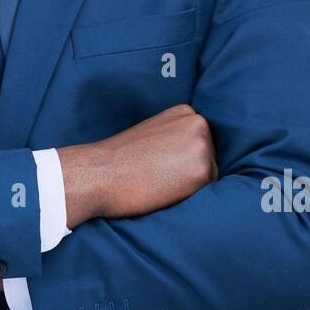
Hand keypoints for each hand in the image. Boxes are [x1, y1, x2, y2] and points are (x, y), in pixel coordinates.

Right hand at [58, 103, 216, 224]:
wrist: (99, 173)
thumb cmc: (120, 158)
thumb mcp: (153, 133)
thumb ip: (176, 136)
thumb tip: (192, 154)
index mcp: (186, 112)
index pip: (200, 144)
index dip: (180, 160)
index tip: (159, 162)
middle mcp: (199, 124)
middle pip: (209, 158)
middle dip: (190, 171)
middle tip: (157, 174)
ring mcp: (203, 147)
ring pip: (209, 176)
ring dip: (190, 185)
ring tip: (160, 181)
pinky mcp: (203, 172)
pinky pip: (206, 193)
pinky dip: (188, 198)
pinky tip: (164, 190)